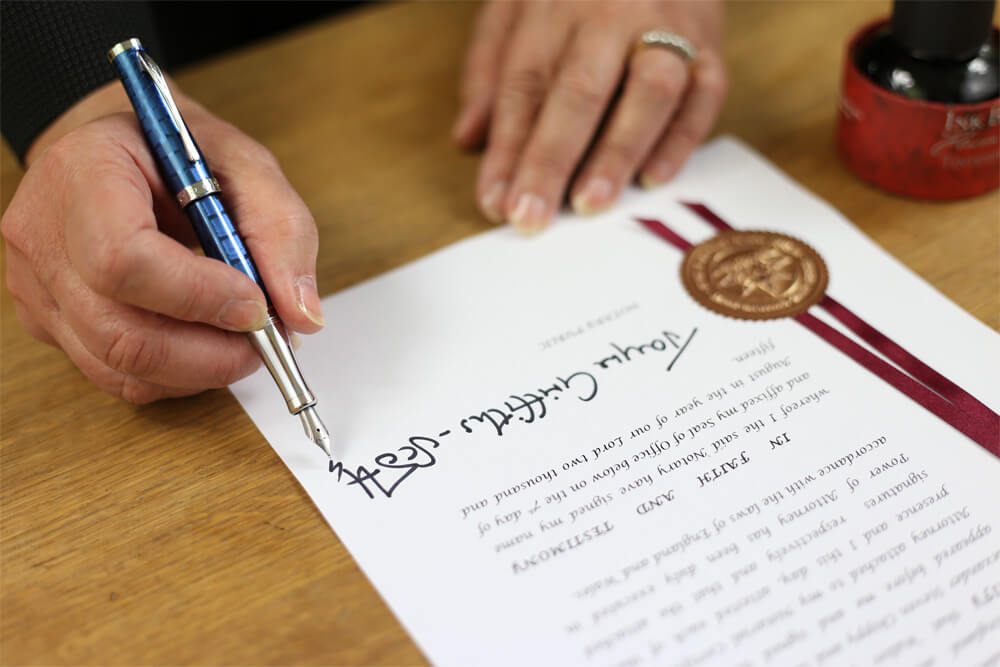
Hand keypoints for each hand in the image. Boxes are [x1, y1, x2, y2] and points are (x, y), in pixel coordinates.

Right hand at [2, 82, 324, 402]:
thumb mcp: (242, 162)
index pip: (123, 259)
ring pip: (119, 366)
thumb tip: (303, 314)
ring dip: (200, 370)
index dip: (198, 296)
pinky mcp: (52, 324)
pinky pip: (116, 376)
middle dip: (210, 352)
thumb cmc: (176, 153)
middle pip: (120, 332)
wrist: (121, 154)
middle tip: (265, 339)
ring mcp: (39, 287)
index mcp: (83, 174)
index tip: (256, 303)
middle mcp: (46, 236)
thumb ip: (281, 229)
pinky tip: (207, 346)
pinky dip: (176, 376)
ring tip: (244, 342)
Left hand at [453, 0, 725, 232]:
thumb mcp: (516, 5)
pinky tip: (652, 179)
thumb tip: (468, 139)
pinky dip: (680, 140)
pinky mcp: (710, 46)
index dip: (507, 150)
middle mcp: (611, 16)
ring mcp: (666, 29)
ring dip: (618, 153)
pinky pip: (704, 94)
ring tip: (589, 204)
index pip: (524, 86)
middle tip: (532, 217)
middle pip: (579, 91)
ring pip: (649, 92)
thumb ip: (489, 68)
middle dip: (551, 160)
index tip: (496, 202)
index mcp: (554, 8)